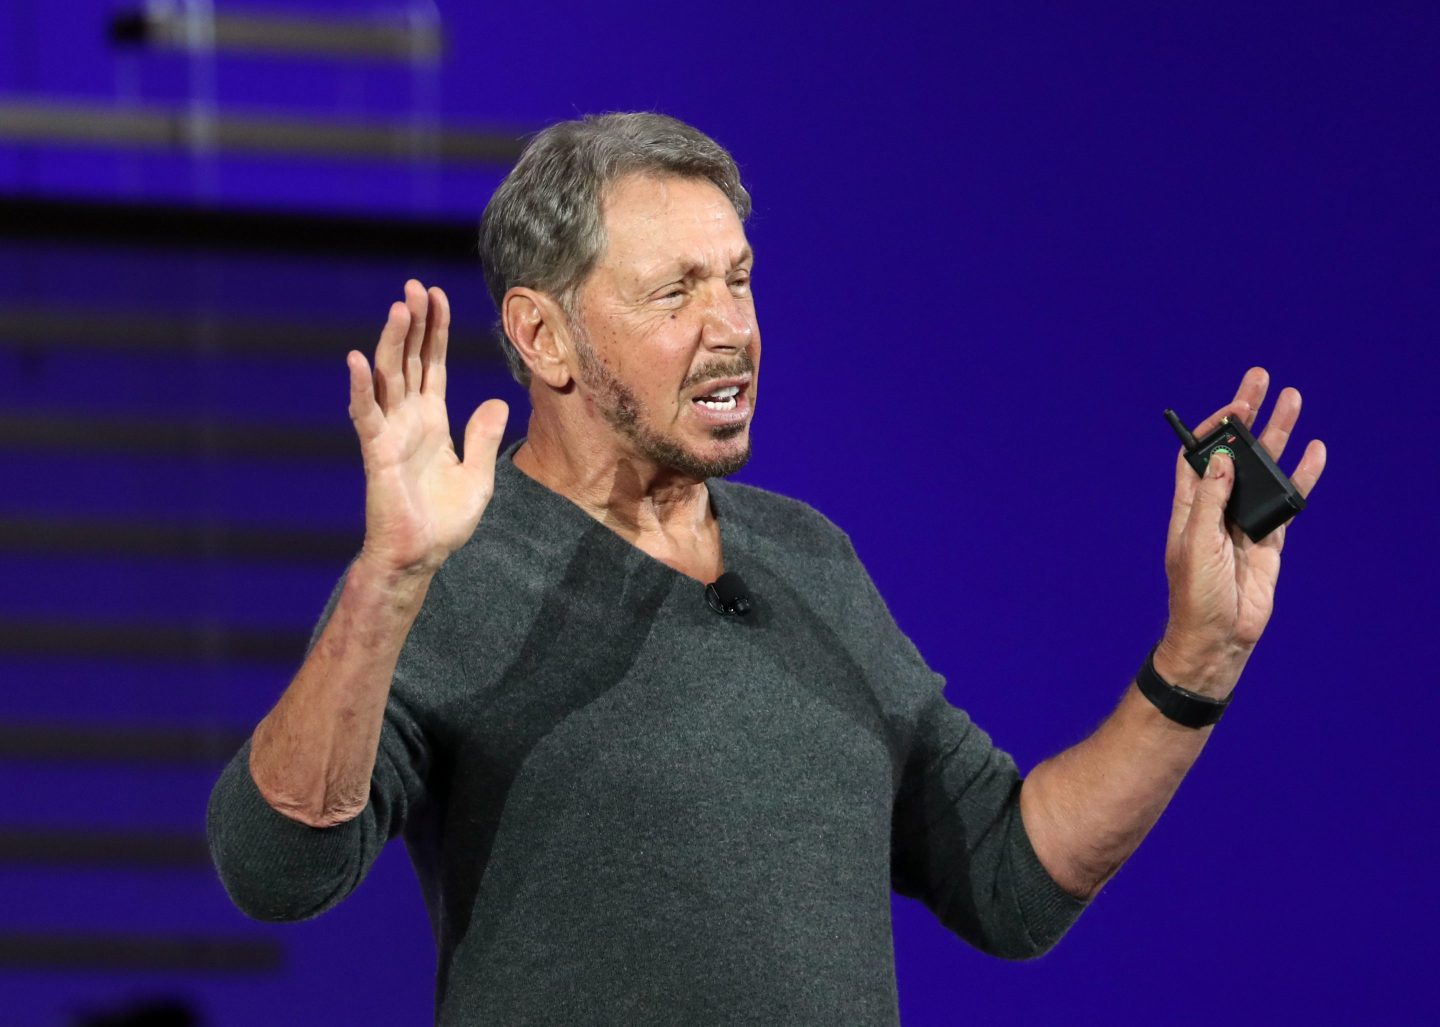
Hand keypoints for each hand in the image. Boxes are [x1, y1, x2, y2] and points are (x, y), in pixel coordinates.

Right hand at [347, 280, 508, 576]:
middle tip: (415, 286)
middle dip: (414, 323)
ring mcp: (390, 432)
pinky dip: (361, 387)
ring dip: (393, 342)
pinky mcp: (377, 452)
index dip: (435, 331)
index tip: (437, 296)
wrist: (420, 556)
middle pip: (410, 359)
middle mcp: (408, 419)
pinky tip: (359, 360)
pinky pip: (366, 414)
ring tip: (400, 308)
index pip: (432, 364)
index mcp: (432, 420)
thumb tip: (496, 401)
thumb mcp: (479, 475)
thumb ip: (484, 438)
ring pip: (389, 376)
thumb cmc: (444, 521)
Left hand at [1154, 367, 1326, 694]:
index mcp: (1190, 506)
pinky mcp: (1270, 539)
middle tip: (1261, 379)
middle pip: (1235, 453)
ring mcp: (1245, 521)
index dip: (1213, 429)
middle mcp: (1217, 507)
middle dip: (1248, 417)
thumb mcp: (1195, 544)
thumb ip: (1210, 500)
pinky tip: (1315, 452)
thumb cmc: (1195, 595)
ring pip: (1265, 470)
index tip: (1233, 406)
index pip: (1199, 455)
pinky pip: (1288, 501)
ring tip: (1292, 400)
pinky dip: (1302, 477)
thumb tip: (1223, 458)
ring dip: (1277, 437)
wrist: (1219, 637)